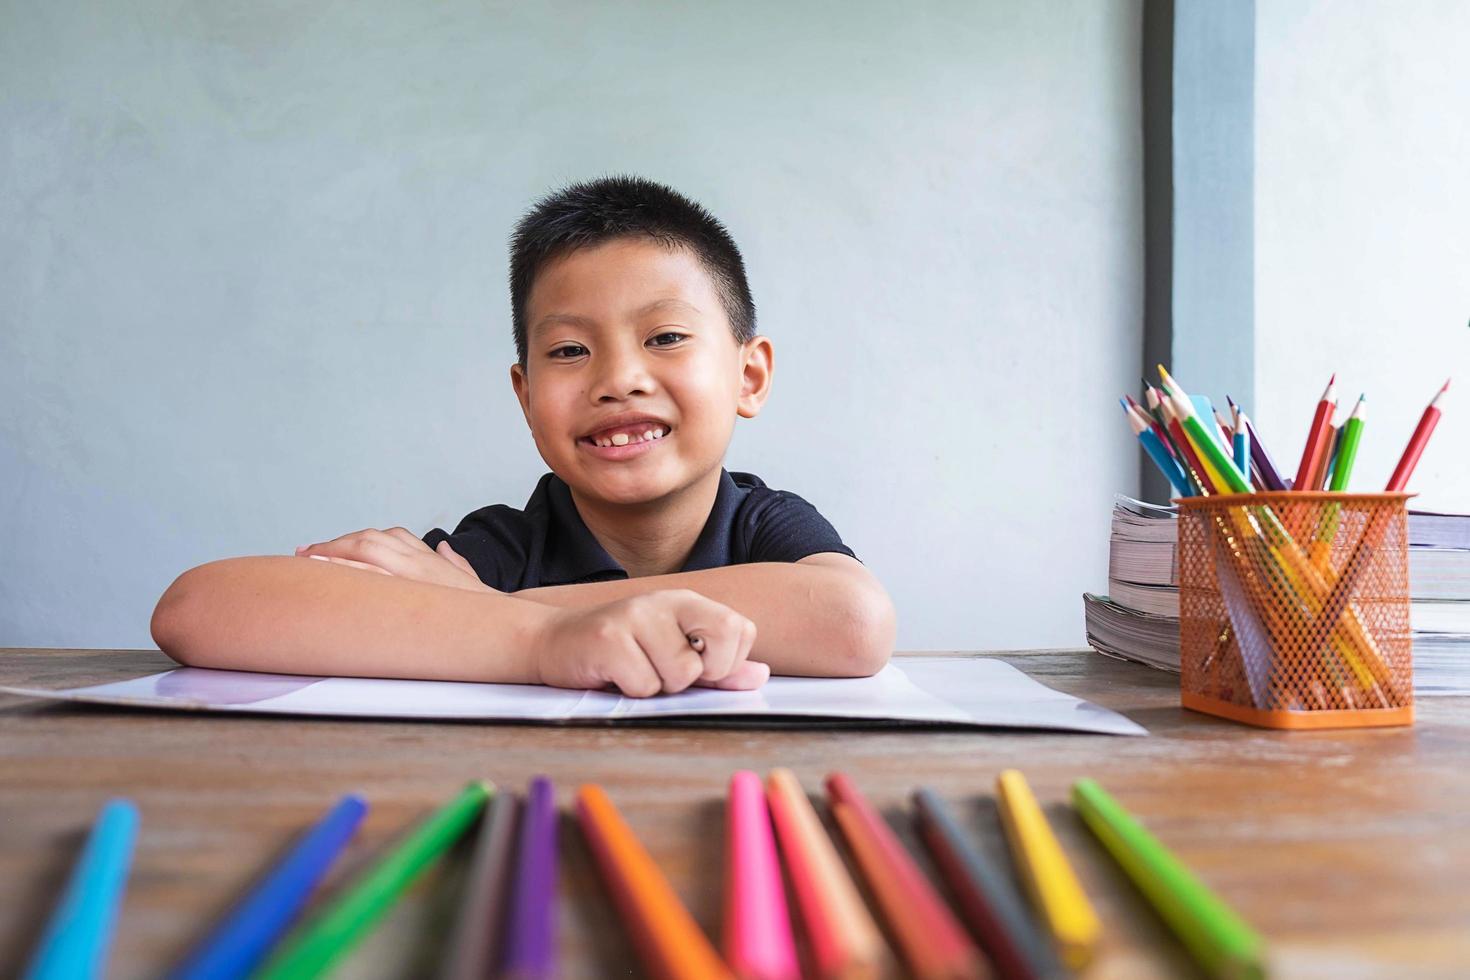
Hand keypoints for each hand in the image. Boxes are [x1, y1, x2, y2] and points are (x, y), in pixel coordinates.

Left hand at [296, 528, 489, 592]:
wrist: (500, 619)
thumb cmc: (481, 604)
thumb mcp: (467, 576)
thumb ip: (454, 560)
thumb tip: (445, 548)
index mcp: (428, 555)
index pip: (386, 538)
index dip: (355, 541)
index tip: (334, 549)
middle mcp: (418, 558)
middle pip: (369, 540)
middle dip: (334, 545)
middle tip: (306, 553)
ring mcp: (413, 572)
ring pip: (366, 550)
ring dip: (332, 553)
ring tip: (305, 559)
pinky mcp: (409, 588)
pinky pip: (371, 573)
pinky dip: (345, 568)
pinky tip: (324, 570)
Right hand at [532, 590, 766, 696]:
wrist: (552, 641)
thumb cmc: (619, 651)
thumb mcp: (672, 651)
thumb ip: (717, 666)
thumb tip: (760, 675)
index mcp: (687, 601)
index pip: (741, 630)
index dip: (726, 661)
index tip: (696, 665)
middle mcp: (664, 602)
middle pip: (715, 654)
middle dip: (695, 676)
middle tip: (664, 669)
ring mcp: (636, 617)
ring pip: (678, 676)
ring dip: (656, 687)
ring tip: (632, 669)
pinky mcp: (609, 639)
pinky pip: (643, 686)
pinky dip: (630, 691)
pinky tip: (612, 673)